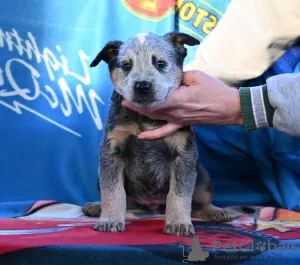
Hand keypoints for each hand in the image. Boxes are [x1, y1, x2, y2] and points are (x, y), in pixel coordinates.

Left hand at [122, 70, 242, 139]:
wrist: (229, 107)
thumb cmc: (215, 90)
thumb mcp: (196, 77)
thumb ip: (179, 76)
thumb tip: (168, 77)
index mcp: (177, 98)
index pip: (154, 98)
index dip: (140, 95)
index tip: (130, 89)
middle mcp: (174, 111)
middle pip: (150, 108)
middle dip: (136, 102)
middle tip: (124, 96)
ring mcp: (178, 119)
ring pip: (155, 117)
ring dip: (141, 112)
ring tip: (128, 106)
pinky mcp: (182, 124)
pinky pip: (165, 130)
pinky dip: (153, 134)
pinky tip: (142, 136)